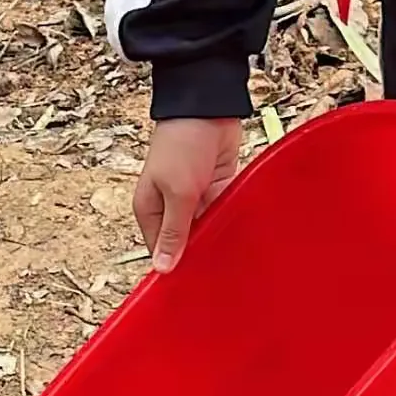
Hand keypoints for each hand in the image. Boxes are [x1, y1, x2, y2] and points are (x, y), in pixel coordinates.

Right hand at [134, 117, 241, 271]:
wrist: (208, 109)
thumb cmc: (182, 145)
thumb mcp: (177, 193)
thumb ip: (174, 232)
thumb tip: (163, 269)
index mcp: (151, 211)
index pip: (160, 251)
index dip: (176, 267)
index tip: (195, 286)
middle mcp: (172, 208)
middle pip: (186, 243)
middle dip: (201, 254)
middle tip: (221, 277)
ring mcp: (196, 200)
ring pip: (208, 230)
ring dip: (219, 237)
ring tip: (236, 261)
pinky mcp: (217, 190)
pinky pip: (224, 213)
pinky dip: (233, 220)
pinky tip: (245, 236)